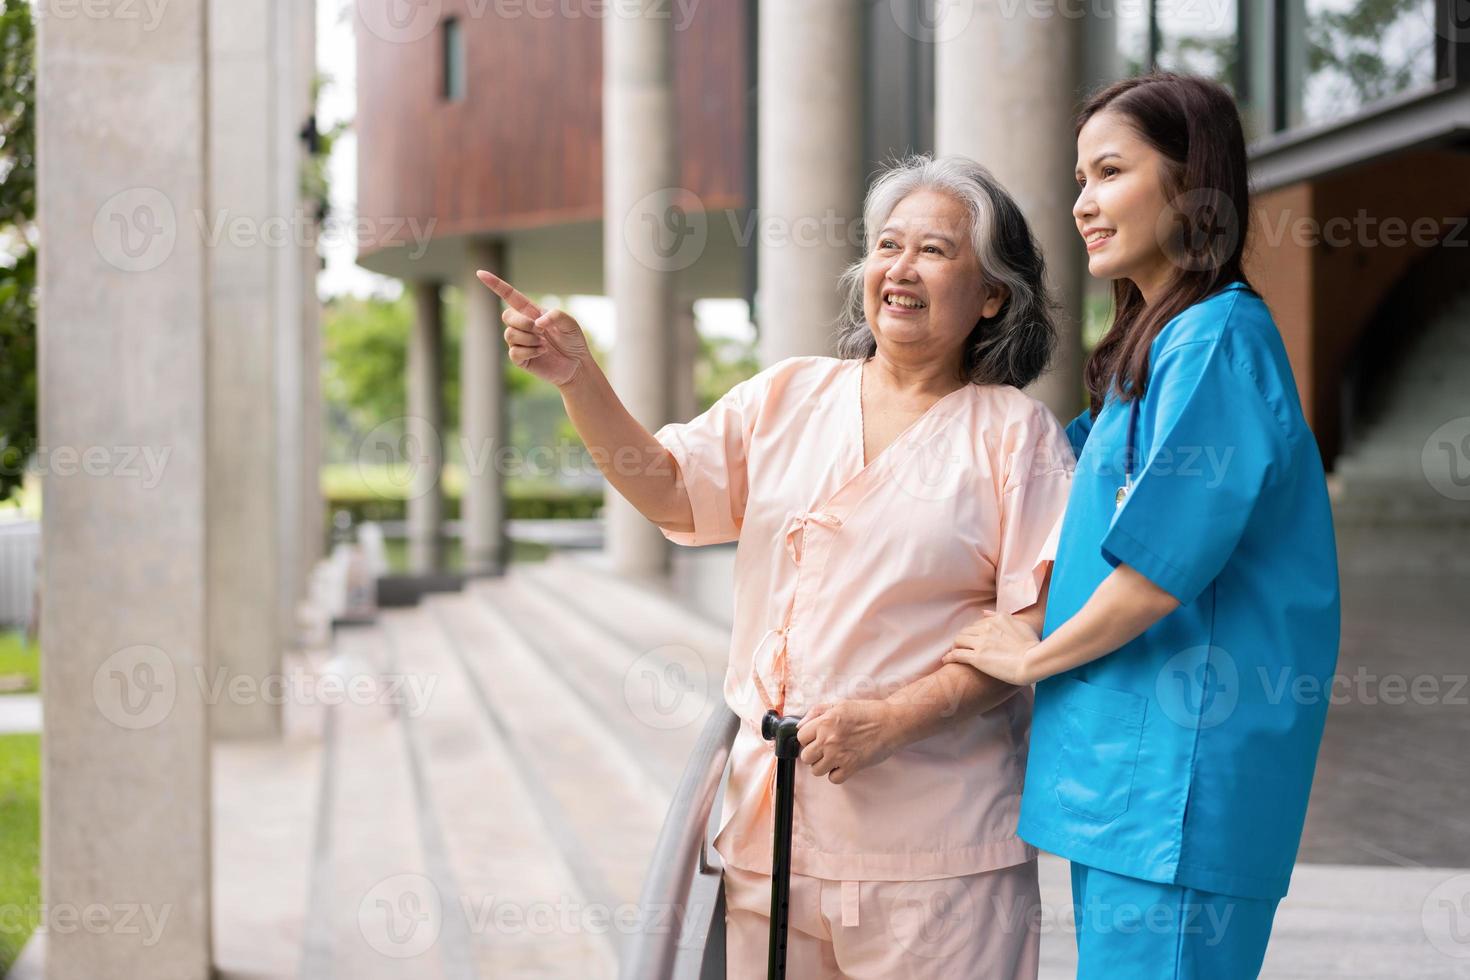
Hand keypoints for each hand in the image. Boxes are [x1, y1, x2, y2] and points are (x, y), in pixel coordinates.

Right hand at [477, 270, 590, 386]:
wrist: (576, 364)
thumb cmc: (573, 340)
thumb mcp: (570, 323)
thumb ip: (556, 316)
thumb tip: (536, 323)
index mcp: (531, 312)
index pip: (509, 295)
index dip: (495, 284)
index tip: (480, 273)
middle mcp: (522, 325)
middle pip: (506, 315)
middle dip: (523, 322)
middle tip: (541, 331)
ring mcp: (519, 342)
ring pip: (510, 335)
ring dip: (530, 339)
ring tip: (544, 344)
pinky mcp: (520, 358)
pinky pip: (514, 352)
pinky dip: (530, 351)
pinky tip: (542, 352)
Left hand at [795, 700, 897, 784]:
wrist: (892, 722)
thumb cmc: (868, 712)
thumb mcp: (840, 704)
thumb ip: (817, 712)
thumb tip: (800, 726)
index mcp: (825, 722)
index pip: (800, 737)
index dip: (807, 738)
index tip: (816, 739)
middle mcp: (829, 739)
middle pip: (805, 756)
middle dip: (813, 753)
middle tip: (824, 749)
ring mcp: (839, 755)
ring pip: (816, 770)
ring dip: (823, 765)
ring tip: (834, 757)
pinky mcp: (851, 767)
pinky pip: (833, 779)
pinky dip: (837, 774)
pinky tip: (843, 764)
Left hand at [941, 610, 1041, 685]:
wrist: (1033, 661)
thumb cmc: (1032, 645)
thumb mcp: (1020, 624)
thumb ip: (1002, 616)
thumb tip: (984, 612)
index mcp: (997, 619)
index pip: (978, 624)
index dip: (974, 633)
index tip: (973, 640)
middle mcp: (987, 628)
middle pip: (966, 631)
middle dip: (963, 639)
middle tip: (962, 647)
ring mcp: (980, 642)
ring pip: (958, 640)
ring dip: (955, 646)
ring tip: (955, 653)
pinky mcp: (976, 657)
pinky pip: (957, 654)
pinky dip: (949, 657)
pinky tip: (946, 660)